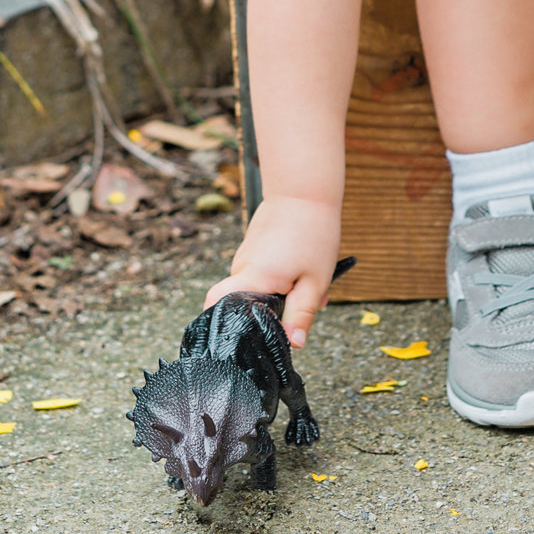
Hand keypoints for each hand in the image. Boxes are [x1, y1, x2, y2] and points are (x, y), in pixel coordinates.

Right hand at [206, 193, 340, 347]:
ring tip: (310, 278)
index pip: (218, 308)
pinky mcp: (253, 248)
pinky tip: (302, 265)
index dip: (226, 326)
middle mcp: (241, 268)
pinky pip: (263, 272)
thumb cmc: (312, 232)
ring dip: (282, 291)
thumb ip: (301, 314)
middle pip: (245, 304)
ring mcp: (245, 256)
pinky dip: (281, 276)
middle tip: (301, 305)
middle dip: (271, 312)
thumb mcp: (315, 281)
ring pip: (257, 287)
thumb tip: (294, 344)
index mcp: (252, 279)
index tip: (248, 337)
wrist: (304, 189)